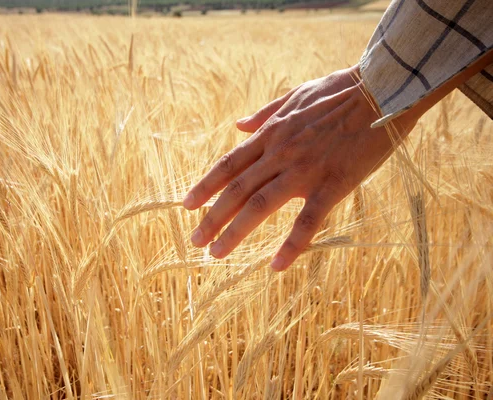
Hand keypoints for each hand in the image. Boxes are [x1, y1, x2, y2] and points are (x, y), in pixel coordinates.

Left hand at [183, 65, 418, 270]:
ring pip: (260, 206)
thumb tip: (237, 124)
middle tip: (195, 241)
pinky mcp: (333, 184)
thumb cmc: (340, 91)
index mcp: (271, 134)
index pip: (229, 164)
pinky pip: (307, 221)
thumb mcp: (294, 95)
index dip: (206, 186)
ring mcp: (304, 170)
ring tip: (216, 254)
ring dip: (234, 232)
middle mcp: (279, 153)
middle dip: (211, 217)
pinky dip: (291, 246)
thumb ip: (264, 112)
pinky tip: (276, 266)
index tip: (187, 205)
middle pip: (236, 190)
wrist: (383, 89)